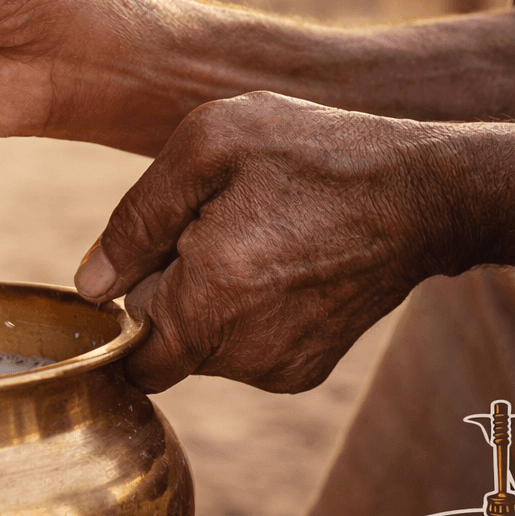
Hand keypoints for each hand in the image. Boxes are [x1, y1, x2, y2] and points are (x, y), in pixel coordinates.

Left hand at [73, 92, 459, 393]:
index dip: (128, 301)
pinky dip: (244, 313)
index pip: (127, 350)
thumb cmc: (312, 153)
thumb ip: (136, 218)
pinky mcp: (304, 371)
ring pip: (201, 348)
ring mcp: (278, 369)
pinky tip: (279, 263)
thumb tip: (91, 286)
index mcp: (211, 299)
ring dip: (206, 301)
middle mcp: (243, 352)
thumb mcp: (211, 144)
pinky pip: (241, 350)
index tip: (157, 256)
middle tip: (214, 229)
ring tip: (254, 239)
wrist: (423, 194)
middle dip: (168, 293)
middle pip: (162, 345)